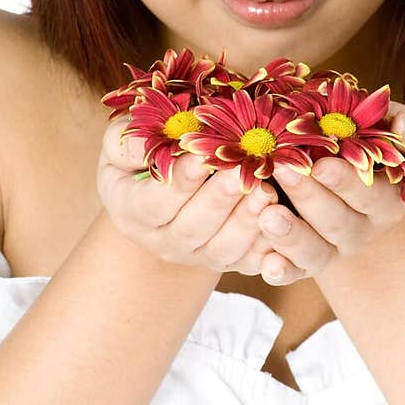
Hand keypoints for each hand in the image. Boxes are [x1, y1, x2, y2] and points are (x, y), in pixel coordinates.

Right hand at [96, 114, 280, 272]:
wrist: (162, 190)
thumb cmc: (142, 156)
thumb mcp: (121, 143)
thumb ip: (126, 143)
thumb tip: (143, 148)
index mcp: (131, 212)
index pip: (153, 203)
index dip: (177, 183)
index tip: (201, 158)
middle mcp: (162, 241)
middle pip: (191, 229)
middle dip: (219, 201)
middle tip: (242, 175)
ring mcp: (196, 255)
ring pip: (222, 250)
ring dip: (246, 222)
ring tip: (266, 192)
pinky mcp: (227, 261)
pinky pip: (249, 261)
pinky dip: (268, 247)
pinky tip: (283, 220)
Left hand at [254, 102, 404, 284]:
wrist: (332, 160)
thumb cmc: (365, 137)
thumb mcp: (392, 129)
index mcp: (390, 199)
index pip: (374, 195)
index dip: (348, 182)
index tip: (321, 165)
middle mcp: (363, 229)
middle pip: (338, 222)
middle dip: (310, 197)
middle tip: (283, 171)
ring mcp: (332, 248)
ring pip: (316, 252)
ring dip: (292, 237)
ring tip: (268, 216)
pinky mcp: (304, 261)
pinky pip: (294, 271)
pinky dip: (282, 271)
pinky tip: (267, 266)